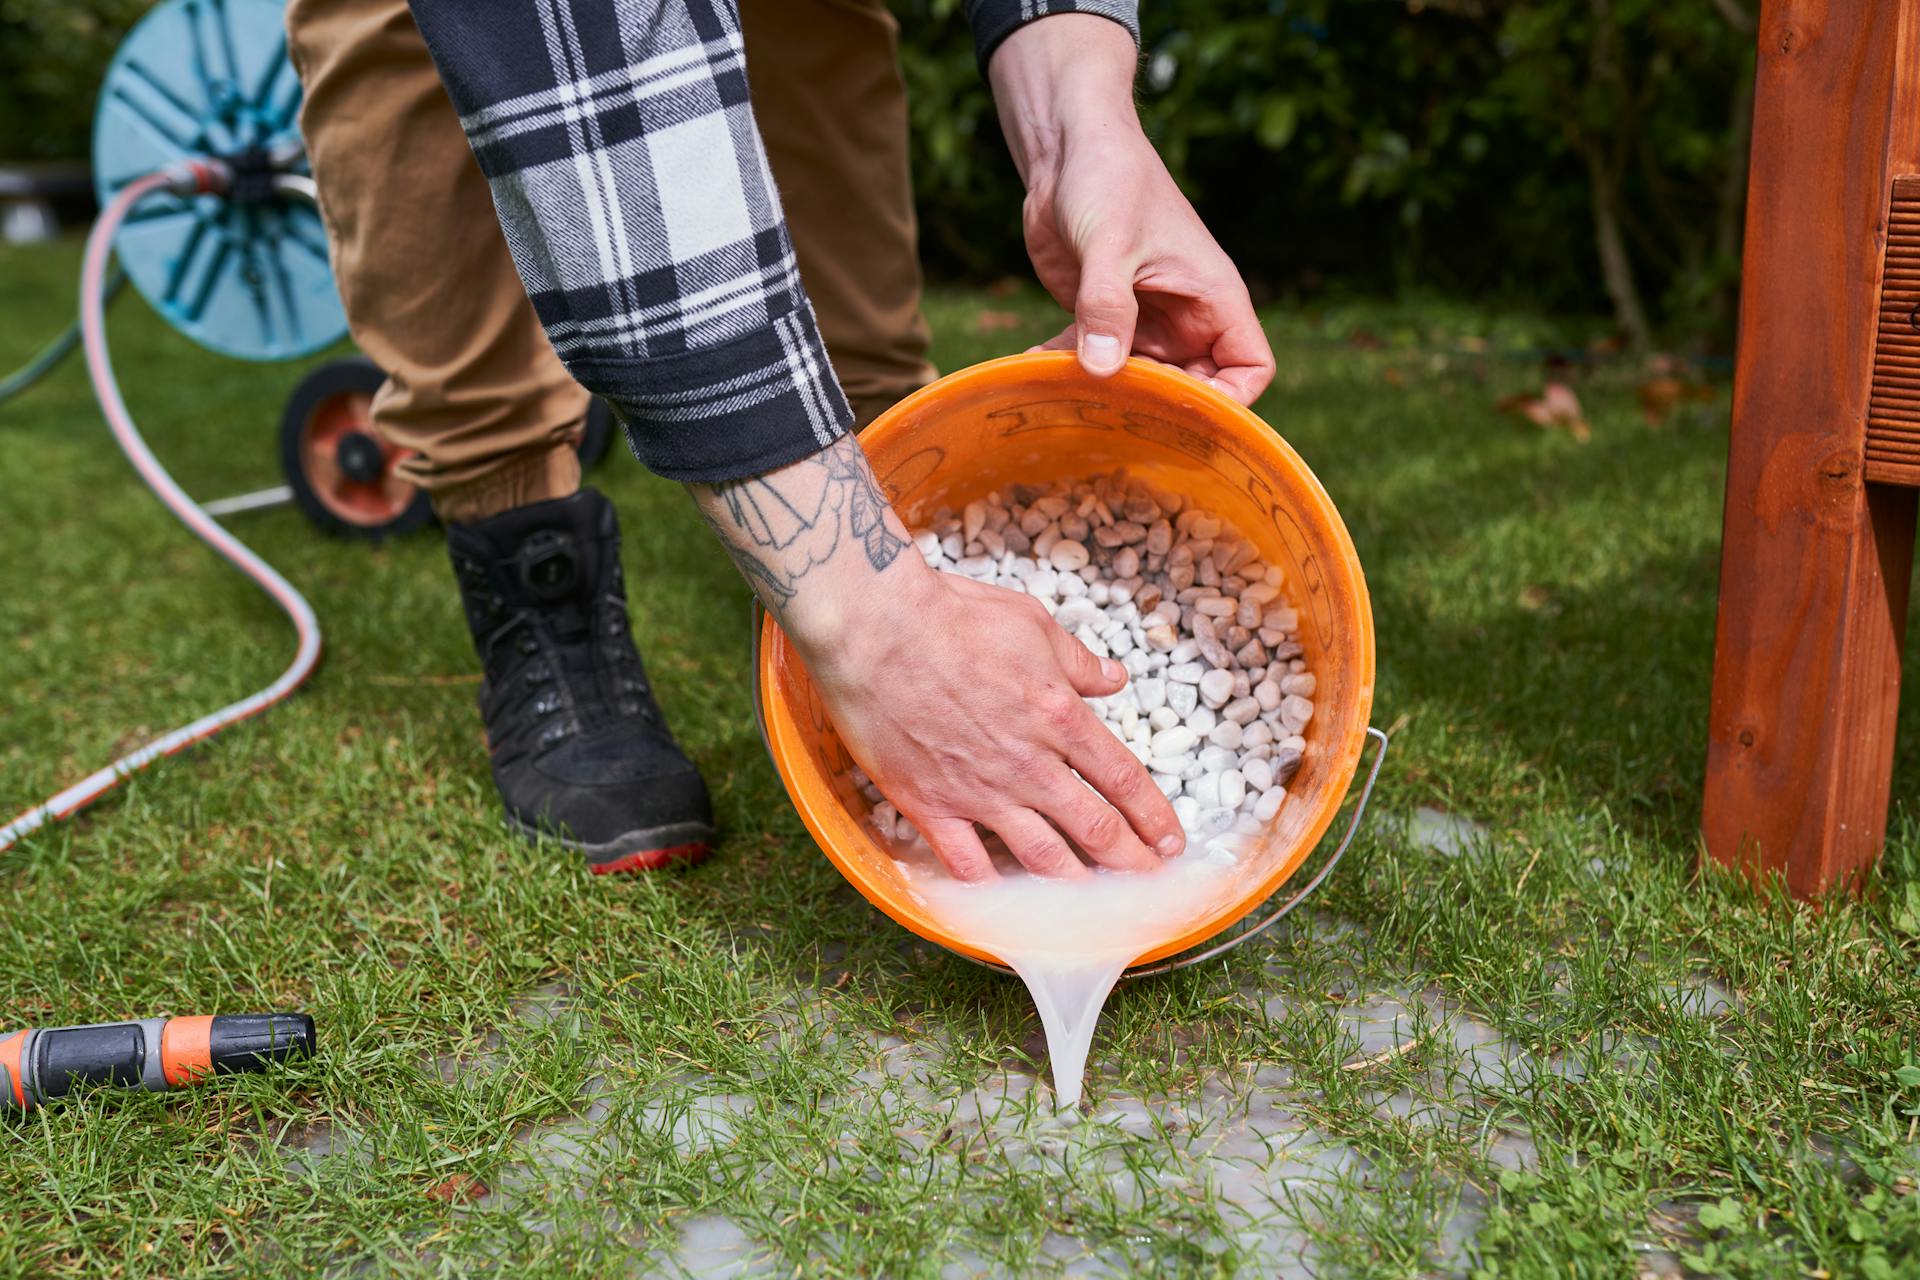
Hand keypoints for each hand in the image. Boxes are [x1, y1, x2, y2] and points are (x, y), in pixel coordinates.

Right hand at [807, 569, 1185, 880]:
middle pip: (1095, 828)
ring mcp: (980, 792)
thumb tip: (1114, 678)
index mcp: (1060, 717)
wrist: (877, 630)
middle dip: (1131, 863)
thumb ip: (1077, 661)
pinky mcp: (931, 806)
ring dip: (1077, 883)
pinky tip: (1006, 898)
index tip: (1171, 841)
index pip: (1123, 780)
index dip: (1153, 817)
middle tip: (1149, 882)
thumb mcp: (1032, 623)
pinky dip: (991, 887)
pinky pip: (968, 862)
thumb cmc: (953, 616)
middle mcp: (1029, 765)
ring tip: (1097, 903)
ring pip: (1043, 856)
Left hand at [988, 16, 1274, 404]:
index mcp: (1212, 297)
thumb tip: (1103, 369)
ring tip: (1067, 403)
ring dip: (1104, 395)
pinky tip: (1031, 371)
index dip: (1229, 403)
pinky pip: (1092, 359)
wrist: (1067, 146)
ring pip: (1137, 381)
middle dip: (1156, 411)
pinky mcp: (1101, 316)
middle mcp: (1184, 315)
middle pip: (1190, 388)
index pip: (1249, 368)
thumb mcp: (1110, 242)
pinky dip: (1066, 369)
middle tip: (1113, 424)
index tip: (1185, 420)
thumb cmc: (1108, 176)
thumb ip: (1107, 306)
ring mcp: (1143, 319)